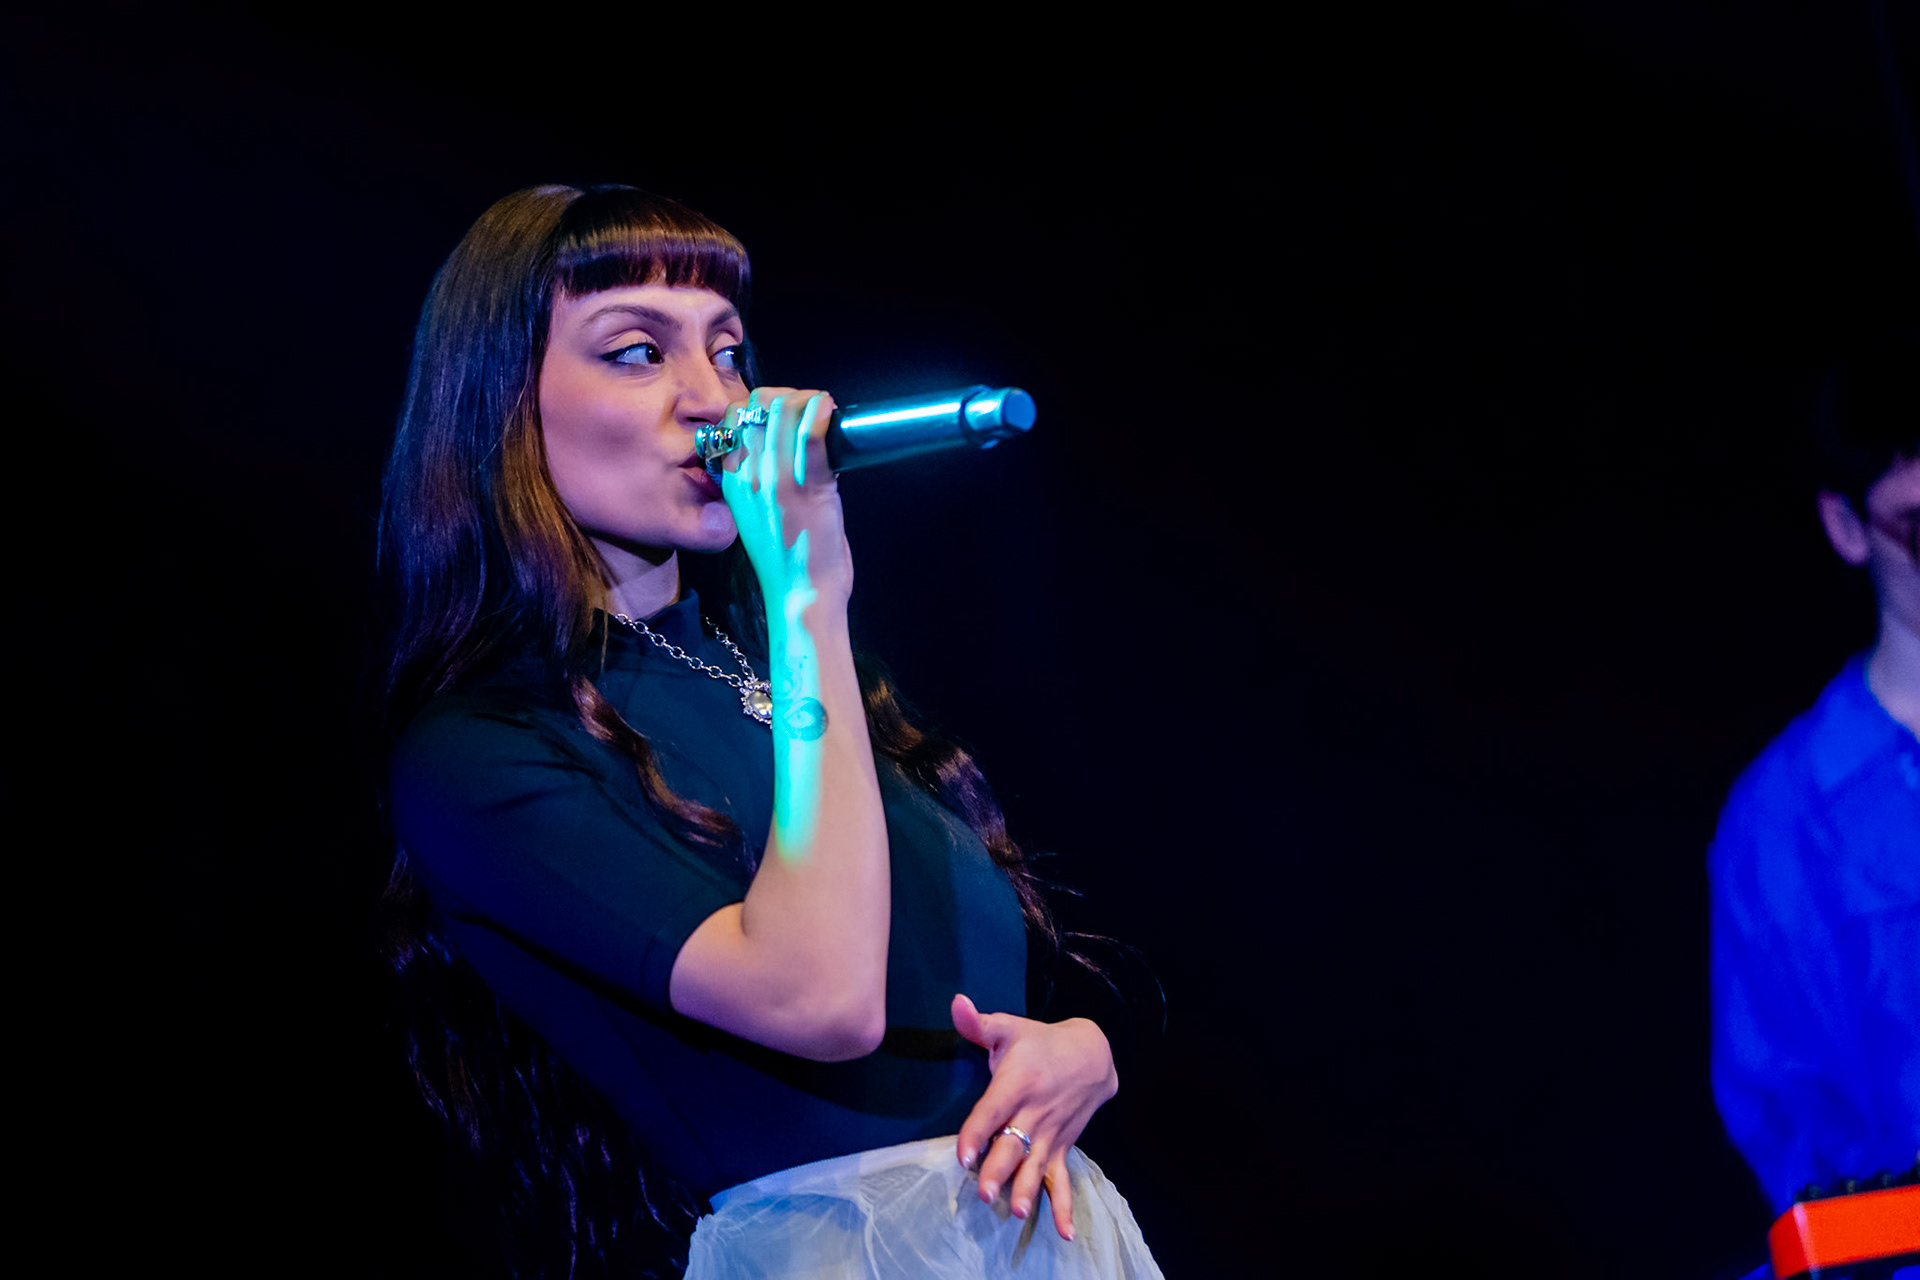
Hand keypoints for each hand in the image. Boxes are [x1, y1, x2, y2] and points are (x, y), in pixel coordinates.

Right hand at [718, 388, 851, 607]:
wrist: (800, 596)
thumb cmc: (788, 559)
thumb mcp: (757, 514)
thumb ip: (762, 480)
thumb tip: (785, 447)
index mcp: (733, 481)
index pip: (735, 417)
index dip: (763, 403)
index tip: (787, 412)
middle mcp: (750, 476)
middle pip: (760, 405)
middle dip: (790, 396)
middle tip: (812, 409)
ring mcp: (778, 481)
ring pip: (785, 410)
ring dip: (810, 400)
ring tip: (825, 411)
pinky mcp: (810, 489)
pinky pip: (813, 435)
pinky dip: (824, 415)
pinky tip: (832, 414)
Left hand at [952, 993, 1117, 1241]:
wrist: (1093, 1055)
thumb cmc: (1040, 1042)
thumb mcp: (1010, 1027)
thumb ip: (978, 1023)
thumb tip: (955, 1002)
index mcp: (1017, 1083)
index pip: (993, 1110)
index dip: (977, 1132)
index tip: (963, 1153)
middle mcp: (1034, 1113)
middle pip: (1014, 1145)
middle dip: (999, 1170)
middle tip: (984, 1193)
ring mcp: (1050, 1135)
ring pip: (1037, 1167)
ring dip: (1028, 1190)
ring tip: (1018, 1212)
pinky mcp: (1062, 1148)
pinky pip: (1064, 1181)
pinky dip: (1066, 1207)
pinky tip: (1065, 1233)